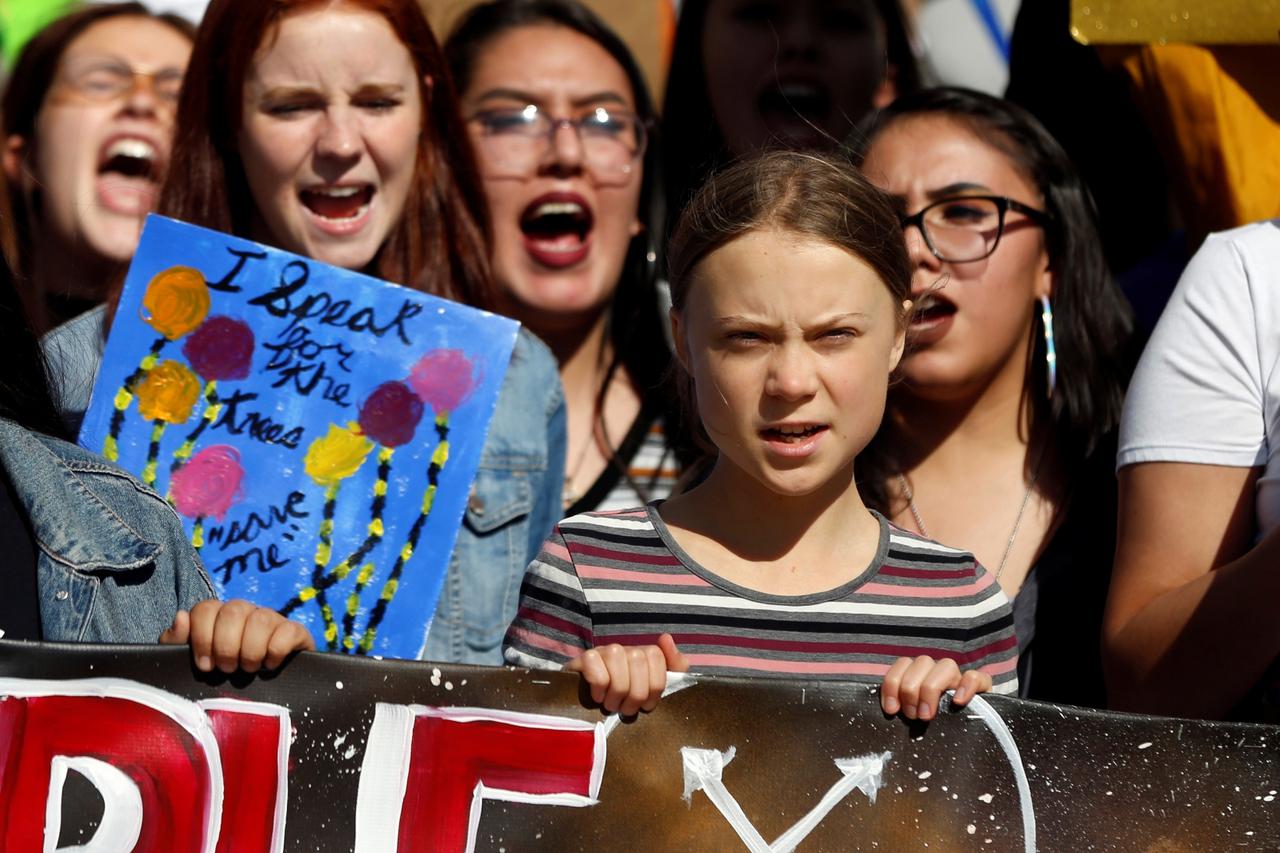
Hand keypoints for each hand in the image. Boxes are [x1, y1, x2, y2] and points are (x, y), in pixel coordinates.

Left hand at [160, 599, 314, 673]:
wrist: (262, 703)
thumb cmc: (220, 680)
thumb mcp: (192, 666)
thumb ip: (178, 643)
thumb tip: (181, 617)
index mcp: (218, 617)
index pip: (207, 608)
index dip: (202, 636)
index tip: (205, 666)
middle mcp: (246, 613)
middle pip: (234, 609)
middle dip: (227, 645)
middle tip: (227, 669)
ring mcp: (272, 620)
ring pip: (262, 618)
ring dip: (251, 650)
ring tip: (249, 669)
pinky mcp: (296, 632)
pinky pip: (288, 630)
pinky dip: (276, 650)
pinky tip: (270, 666)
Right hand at [564, 634, 688, 715]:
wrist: (586, 705)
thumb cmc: (624, 701)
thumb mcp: (652, 689)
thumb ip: (673, 667)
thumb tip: (666, 638)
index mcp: (642, 654)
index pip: (656, 656)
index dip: (655, 686)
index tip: (647, 705)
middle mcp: (624, 649)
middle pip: (638, 660)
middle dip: (635, 693)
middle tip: (627, 709)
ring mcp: (603, 651)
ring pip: (617, 659)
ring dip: (616, 692)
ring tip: (612, 705)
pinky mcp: (583, 659)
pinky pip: (595, 665)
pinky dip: (599, 687)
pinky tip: (597, 697)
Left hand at [880, 655, 991, 720]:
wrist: (967, 740)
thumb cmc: (931, 728)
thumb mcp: (911, 717)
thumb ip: (900, 707)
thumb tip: (890, 710)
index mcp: (919, 675)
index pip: (903, 664)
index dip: (892, 684)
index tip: (892, 709)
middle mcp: (938, 673)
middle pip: (922, 662)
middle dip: (910, 690)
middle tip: (912, 716)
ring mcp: (960, 679)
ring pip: (946, 665)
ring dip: (931, 689)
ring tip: (927, 715)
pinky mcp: (981, 689)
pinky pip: (975, 676)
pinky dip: (966, 686)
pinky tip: (957, 702)